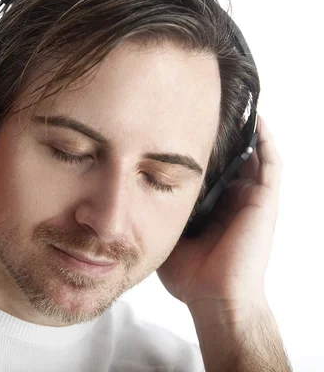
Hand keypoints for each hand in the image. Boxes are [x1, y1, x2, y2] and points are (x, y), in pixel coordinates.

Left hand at [157, 115, 281, 310]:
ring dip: (246, 131)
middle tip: (205, 107)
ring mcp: (251, 200)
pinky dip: (265, 141)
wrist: (213, 297)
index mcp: (215, 208)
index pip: (211, 170)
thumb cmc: (191, 274)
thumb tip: (131, 194)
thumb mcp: (167, 234)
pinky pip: (270, 164)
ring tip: (233, 105)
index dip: (200, 149)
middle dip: (222, 135)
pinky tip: (256, 121)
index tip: (182, 126)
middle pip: (232, 158)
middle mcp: (235, 200)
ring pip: (253, 155)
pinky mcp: (265, 202)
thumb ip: (157, 213)